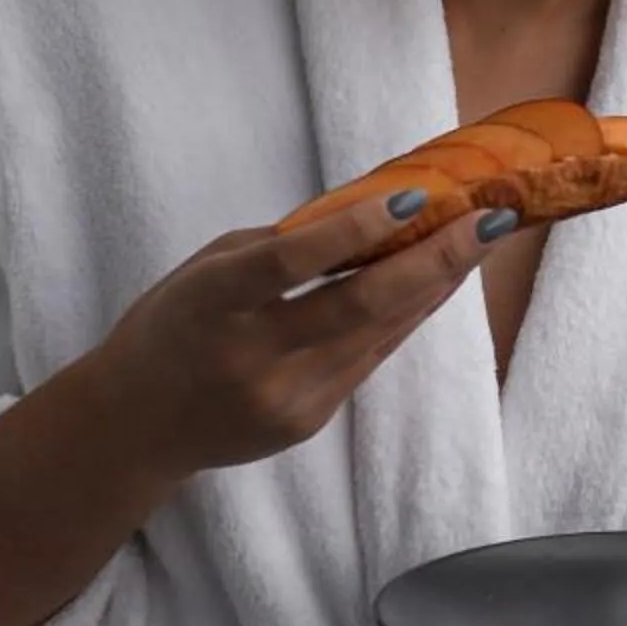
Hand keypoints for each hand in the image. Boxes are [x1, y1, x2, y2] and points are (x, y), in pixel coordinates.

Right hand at [92, 191, 527, 482]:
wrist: (136, 428)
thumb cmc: (172, 326)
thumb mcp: (206, 271)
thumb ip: (280, 247)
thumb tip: (371, 214)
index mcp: (212, 303)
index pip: (290, 262)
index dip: (355, 230)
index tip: (415, 197)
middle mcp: (251, 356)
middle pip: (360, 306)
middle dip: (435, 260)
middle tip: (490, 219)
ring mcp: (285, 397)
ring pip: (380, 333)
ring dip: (436, 284)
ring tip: (480, 240)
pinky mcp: (308, 422)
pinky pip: (369, 359)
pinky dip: (405, 317)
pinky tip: (435, 282)